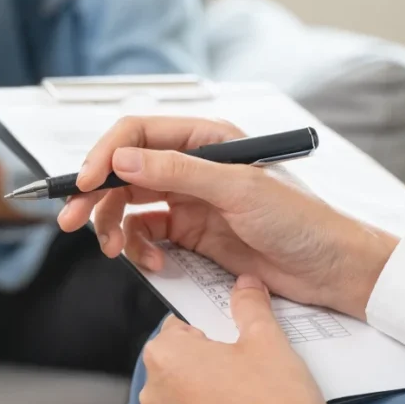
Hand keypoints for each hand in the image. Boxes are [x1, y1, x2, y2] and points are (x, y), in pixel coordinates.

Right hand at [57, 117, 396, 319]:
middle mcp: (193, 165)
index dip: (106, 156)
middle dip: (97, 196)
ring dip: (114, 227)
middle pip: (125, 171)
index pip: (138, 134)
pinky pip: (148, 235)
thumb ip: (178, 170)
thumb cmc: (301, 220)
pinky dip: (140, 249)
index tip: (88, 183)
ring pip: (131, 205)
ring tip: (115, 250)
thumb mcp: (238, 189)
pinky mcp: (192, 234)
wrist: (331, 269)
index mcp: (206, 139)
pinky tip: (153, 263)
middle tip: (72, 221)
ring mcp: (190, 201)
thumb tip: (124, 158)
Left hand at [141, 277, 329, 403]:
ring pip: (189, 385)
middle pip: (182, 355)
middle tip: (248, 353)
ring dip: (215, 379)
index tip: (232, 326)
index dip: (210, 321)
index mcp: (165, 356)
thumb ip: (250, 306)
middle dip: (212, 351)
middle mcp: (156, 391)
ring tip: (253, 381)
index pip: (179, 322)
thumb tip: (245, 285)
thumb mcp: (266, 339)